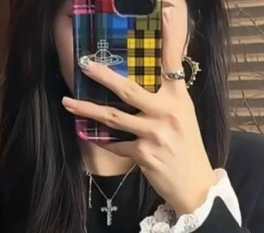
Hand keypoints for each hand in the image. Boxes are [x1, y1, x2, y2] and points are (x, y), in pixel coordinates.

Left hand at [62, 7, 217, 215]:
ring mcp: (154, 134)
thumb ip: (168, 96)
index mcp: (179, 98)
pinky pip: (117, 144)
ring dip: (87, 110)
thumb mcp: (184, 116)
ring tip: (69, 102)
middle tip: (84, 64)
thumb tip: (154, 77)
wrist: (194, 185)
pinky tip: (92, 136)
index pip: (173, 63)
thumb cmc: (187, 149)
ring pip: (113, 118)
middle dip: (103, 76)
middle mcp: (167, 113)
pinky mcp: (144, 155)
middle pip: (129, 89)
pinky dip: (104, 142)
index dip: (171, 37)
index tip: (167, 12)